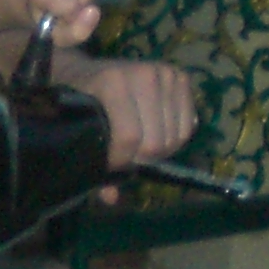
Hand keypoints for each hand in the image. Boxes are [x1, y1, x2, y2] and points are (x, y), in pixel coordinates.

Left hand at [64, 55, 197, 170]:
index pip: (130, 137)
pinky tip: (157, 132)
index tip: (111, 164)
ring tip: (140, 145)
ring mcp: (165, 73)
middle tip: (127, 155)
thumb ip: (94, 162)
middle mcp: (144, 74)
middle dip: (142, 158)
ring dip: (159, 149)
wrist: (85, 70)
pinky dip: (175, 136)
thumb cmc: (80, 102)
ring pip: (176, 136)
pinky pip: (189, 124)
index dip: (122, 160)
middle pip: (156, 141)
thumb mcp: (80, 129)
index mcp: (113, 83)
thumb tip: (111, 198)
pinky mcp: (180, 77)